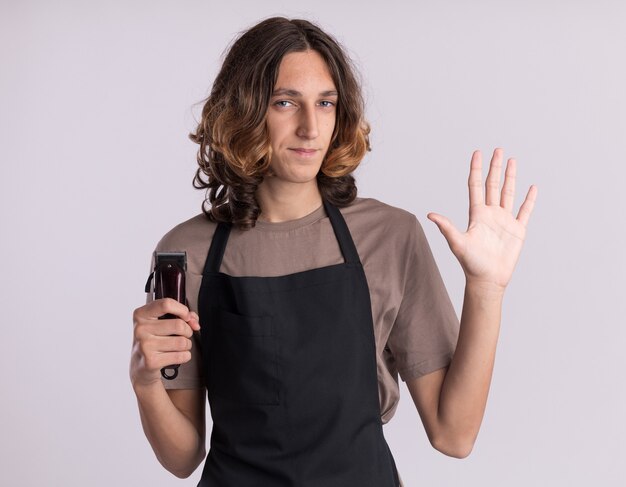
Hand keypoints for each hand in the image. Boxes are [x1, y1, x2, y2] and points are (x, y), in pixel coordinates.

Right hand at [130, 298, 200, 388]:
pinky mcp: (151, 361)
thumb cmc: (153, 340)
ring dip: (186, 345)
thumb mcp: (160, 323)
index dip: (182, 310)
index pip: (166, 304)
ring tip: (178, 347)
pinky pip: (181, 356)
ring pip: (182, 342)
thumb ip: (180, 316)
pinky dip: (184, 356)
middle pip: (179, 325)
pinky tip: (176, 356)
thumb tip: (194, 321)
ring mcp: (144, 346)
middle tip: (183, 335)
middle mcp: (140, 329)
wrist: (140, 367)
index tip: (186, 317)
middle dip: (188, 331)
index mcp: (141, 315)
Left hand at [427, 148, 537, 290]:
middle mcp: (490, 214)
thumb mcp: (457, 242)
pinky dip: (529, 200)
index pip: (475, 186)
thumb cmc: (470, 263)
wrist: (487, 279)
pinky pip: (525, 211)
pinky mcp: (517, 231)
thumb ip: (446, 227)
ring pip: (508, 193)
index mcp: (476, 214)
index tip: (477, 153)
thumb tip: (430, 215)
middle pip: (492, 185)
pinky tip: (532, 187)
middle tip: (498, 149)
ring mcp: (504, 221)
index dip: (476, 170)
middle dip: (495, 167)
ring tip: (512, 160)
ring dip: (510, 177)